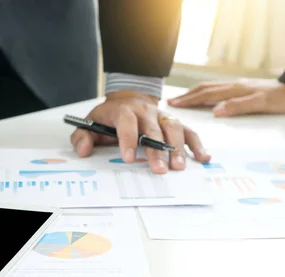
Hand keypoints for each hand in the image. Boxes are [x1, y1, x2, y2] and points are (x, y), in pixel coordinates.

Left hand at [70, 90, 210, 173]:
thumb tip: (84, 150)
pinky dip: (196, 144)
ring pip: (173, 129)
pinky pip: (188, 132)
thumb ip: (82, 137)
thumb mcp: (89, 123)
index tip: (128, 158)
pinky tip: (202, 158)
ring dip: (177, 148)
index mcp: (124, 110)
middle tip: (158, 170)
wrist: (127, 99)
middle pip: (153, 129)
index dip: (128, 139)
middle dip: (156, 150)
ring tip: (178, 167)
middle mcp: (146, 112)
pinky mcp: (173, 123)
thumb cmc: (109, 116)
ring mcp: (162, 117)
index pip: (127, 123)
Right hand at [168, 79, 284, 116]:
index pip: (206, 95)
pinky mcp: (242, 89)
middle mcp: (233, 86)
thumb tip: (216, 112)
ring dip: (194, 93)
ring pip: (210, 88)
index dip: (188, 101)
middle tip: (171, 102)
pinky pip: (217, 89)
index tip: (173, 105)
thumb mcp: (260, 105)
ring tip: (182, 98)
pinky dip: (205, 93)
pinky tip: (204, 96)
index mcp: (234, 91)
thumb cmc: (280, 100)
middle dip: (186, 96)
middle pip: (204, 89)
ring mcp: (237, 86)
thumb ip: (237, 107)